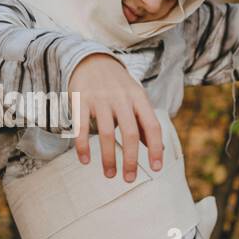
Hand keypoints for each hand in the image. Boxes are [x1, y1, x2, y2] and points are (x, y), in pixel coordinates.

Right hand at [69, 53, 163, 180]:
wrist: (91, 59)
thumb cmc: (117, 84)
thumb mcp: (135, 97)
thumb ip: (144, 121)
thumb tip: (156, 148)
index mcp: (139, 98)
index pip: (152, 126)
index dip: (156, 148)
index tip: (156, 168)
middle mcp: (121, 98)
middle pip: (130, 133)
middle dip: (130, 159)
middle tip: (129, 179)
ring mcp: (100, 99)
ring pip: (106, 133)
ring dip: (108, 158)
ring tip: (110, 174)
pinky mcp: (81, 100)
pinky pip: (82, 127)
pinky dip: (83, 146)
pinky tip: (85, 161)